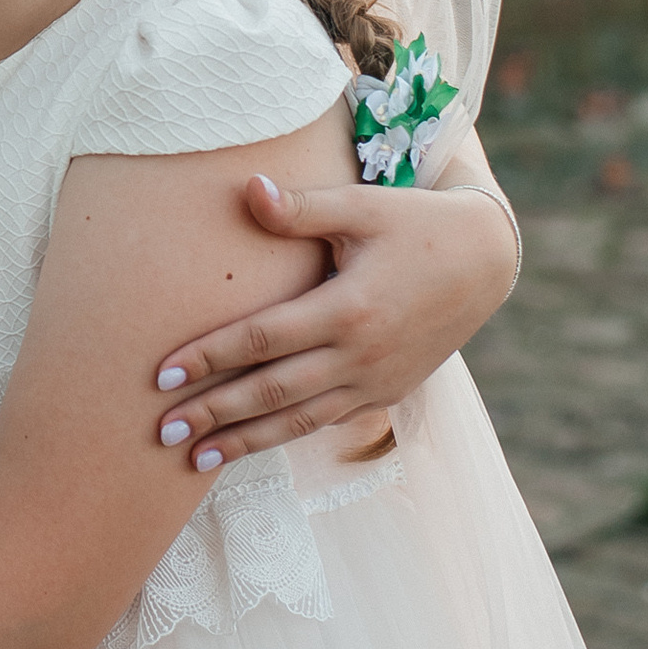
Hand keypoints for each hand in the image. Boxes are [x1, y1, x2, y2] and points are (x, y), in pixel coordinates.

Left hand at [152, 172, 519, 468]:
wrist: (486, 261)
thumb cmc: (415, 224)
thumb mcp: (362, 206)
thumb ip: (301, 207)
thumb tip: (246, 188)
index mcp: (348, 308)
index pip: (261, 341)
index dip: (209, 358)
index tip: (161, 374)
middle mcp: (361, 354)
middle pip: (272, 392)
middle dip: (214, 413)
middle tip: (162, 431)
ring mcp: (376, 380)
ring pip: (299, 421)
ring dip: (245, 442)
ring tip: (195, 460)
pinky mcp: (387, 393)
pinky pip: (328, 421)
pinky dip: (287, 436)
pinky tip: (251, 444)